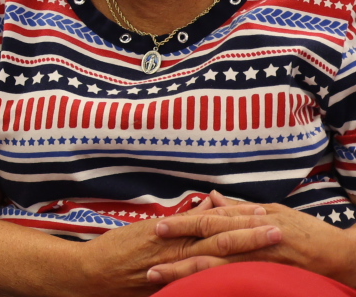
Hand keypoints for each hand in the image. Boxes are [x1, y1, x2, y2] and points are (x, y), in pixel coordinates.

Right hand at [69, 198, 280, 289]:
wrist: (93, 273)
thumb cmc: (117, 249)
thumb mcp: (146, 227)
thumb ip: (181, 219)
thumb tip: (209, 204)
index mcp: (172, 232)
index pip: (212, 222)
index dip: (239, 217)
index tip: (264, 212)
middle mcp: (176, 248)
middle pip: (221, 240)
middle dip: (251, 235)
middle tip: (279, 229)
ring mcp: (175, 268)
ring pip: (217, 258)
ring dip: (244, 251)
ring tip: (268, 245)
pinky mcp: (171, 284)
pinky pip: (202, 277)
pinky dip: (224, 273)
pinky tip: (244, 272)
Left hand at [150, 200, 355, 285]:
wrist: (344, 255)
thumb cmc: (309, 232)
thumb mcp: (275, 212)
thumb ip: (241, 208)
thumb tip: (212, 198)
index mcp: (253, 219)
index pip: (211, 221)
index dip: (184, 224)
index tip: (158, 228)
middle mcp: (255, 238)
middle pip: (209, 245)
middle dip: (178, 253)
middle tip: (149, 262)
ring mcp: (263, 260)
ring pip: (219, 268)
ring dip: (188, 274)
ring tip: (161, 279)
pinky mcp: (271, 277)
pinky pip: (238, 282)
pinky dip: (215, 287)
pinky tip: (195, 292)